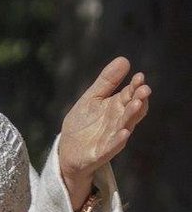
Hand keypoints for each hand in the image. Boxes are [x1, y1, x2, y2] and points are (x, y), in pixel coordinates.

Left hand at [58, 57, 150, 207]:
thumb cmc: (84, 123)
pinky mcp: (102, 152)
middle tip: (144, 89)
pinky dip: (118, 140)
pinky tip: (125, 133)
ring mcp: (112, 137)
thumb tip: (124, 59)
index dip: (135, 86)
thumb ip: (107, 82)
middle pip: (131, 109)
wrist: (68, 151)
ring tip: (136, 104)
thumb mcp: (91, 98)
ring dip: (131, 116)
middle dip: (138, 99)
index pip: (129, 94)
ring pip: (125, 125)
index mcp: (117, 107)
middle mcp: (118, 121)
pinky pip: (112, 146)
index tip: (139, 76)